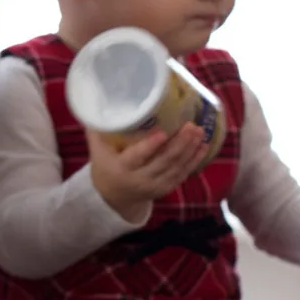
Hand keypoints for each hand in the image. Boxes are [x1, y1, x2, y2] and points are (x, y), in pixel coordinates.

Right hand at [88, 124, 208, 221]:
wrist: (113, 197)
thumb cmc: (105, 166)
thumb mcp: (97, 151)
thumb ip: (98, 130)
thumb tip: (97, 102)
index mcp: (121, 168)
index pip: (137, 157)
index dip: (150, 146)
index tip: (163, 132)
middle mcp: (140, 179)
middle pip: (163, 161)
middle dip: (179, 144)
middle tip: (190, 125)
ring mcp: (155, 186)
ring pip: (176, 168)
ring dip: (190, 150)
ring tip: (199, 132)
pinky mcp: (166, 188)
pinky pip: (182, 175)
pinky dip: (194, 161)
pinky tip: (203, 147)